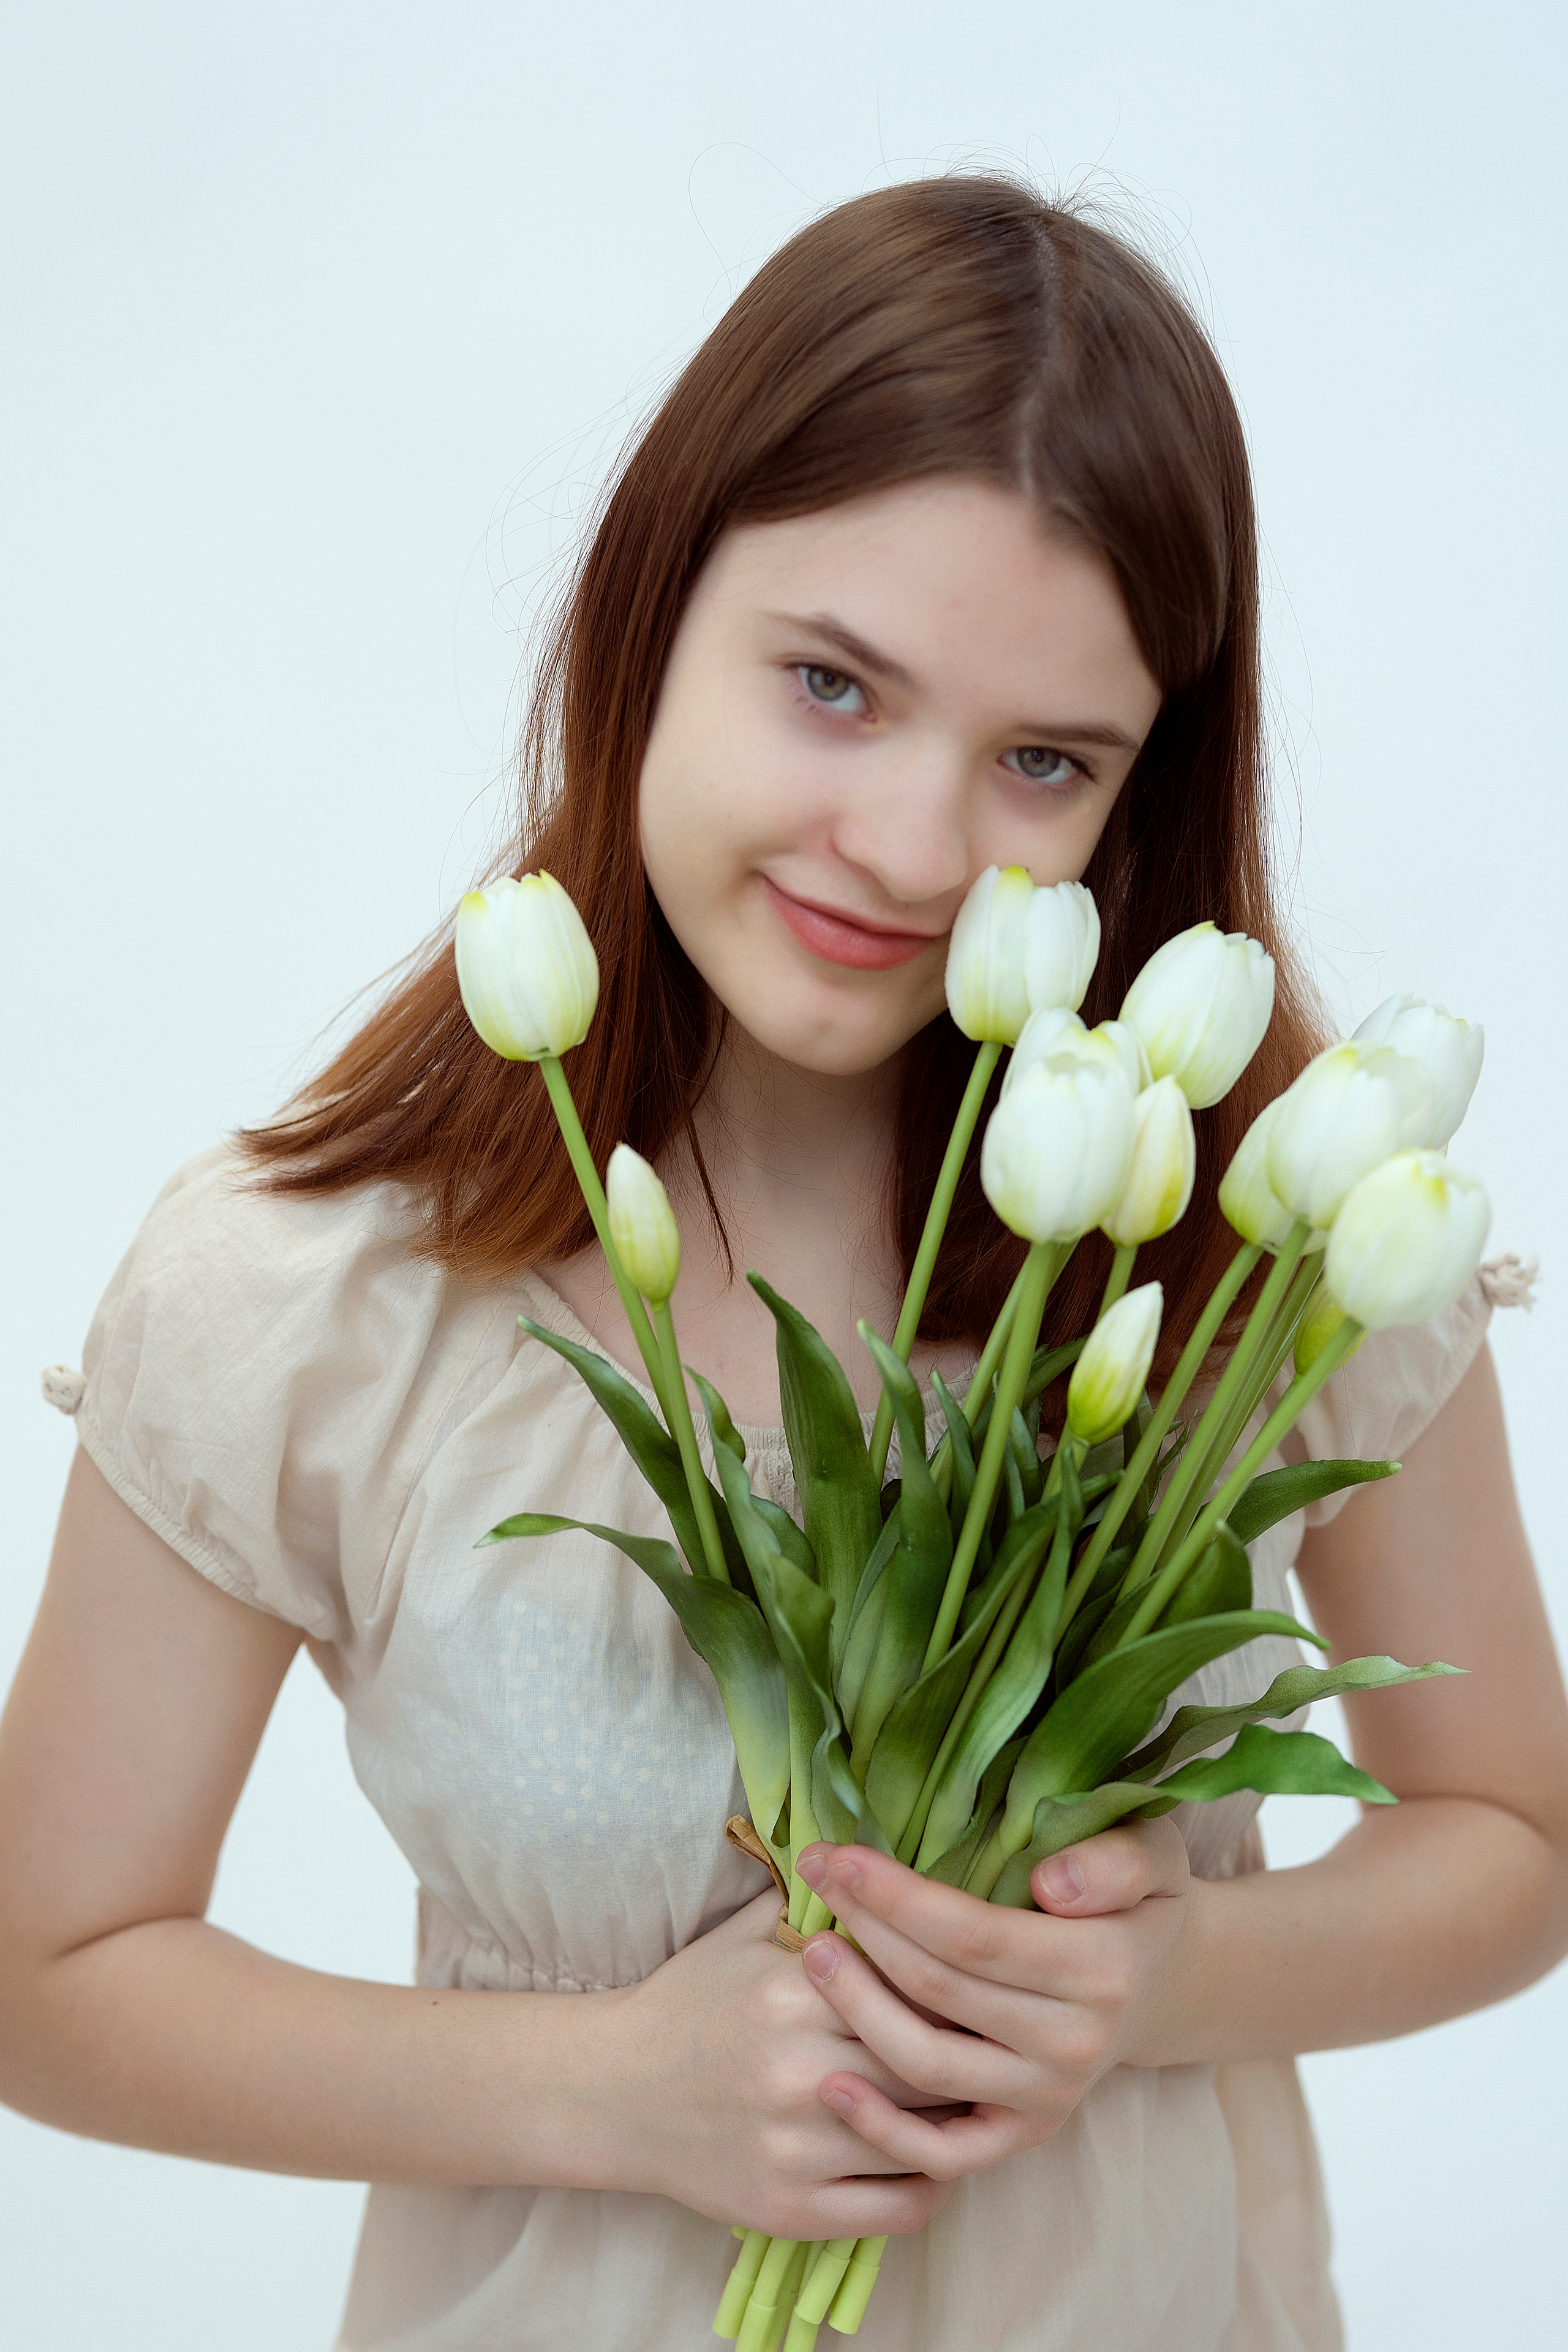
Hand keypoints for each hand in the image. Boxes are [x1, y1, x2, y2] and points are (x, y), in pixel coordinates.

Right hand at [601, 1886, 956, 2239]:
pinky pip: (900, 2209)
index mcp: (792, 1993)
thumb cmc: (688, 2003)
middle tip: (994, 2047)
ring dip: (958, 2122)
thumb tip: (880, 1865)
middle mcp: (799, 2072)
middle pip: (928, 2065)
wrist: (614, 2092)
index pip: (912, 1989)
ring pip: (922, 2140)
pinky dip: (932, 2186)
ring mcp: (796, 2150)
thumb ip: (812, 1902)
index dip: (955, 1990)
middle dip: (966, 2057)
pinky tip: (936, 2158)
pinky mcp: (791, 2211)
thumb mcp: (741, 1936)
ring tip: (978, 2101)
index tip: (980, 1988)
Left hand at [792, 1819, 1191, 2181]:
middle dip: (866, 1928)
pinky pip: (944, 2153)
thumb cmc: (1132, 1901)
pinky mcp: (1023, 2137)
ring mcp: (1046, 2098)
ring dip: (858, 2011)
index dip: (899, 1898)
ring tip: (812, 1952)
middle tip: (813, 1875)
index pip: (976, 1936)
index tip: (840, 1856)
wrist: (1155, 1984)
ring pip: (927, 2065)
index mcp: (1102, 1969)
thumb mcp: (1150, 1857)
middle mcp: (1074, 2044)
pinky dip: (883, 2130)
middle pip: (939, 1990)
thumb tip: (1054, 1884)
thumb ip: (1113, 1862)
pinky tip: (831, 2084)